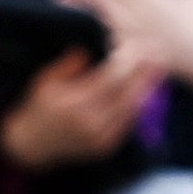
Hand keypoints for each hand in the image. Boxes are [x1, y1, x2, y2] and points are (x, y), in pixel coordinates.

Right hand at [0, 43, 166, 170]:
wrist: (32, 145)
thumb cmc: (39, 107)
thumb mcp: (45, 80)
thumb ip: (69, 64)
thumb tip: (91, 49)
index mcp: (71, 104)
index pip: (109, 79)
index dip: (127, 62)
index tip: (138, 46)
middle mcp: (87, 124)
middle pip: (126, 95)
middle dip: (145, 73)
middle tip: (159, 54)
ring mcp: (98, 139)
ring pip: (130, 110)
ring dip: (147, 88)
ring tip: (158, 69)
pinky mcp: (105, 147)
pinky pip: (127, 123)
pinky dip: (138, 105)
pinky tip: (145, 89)